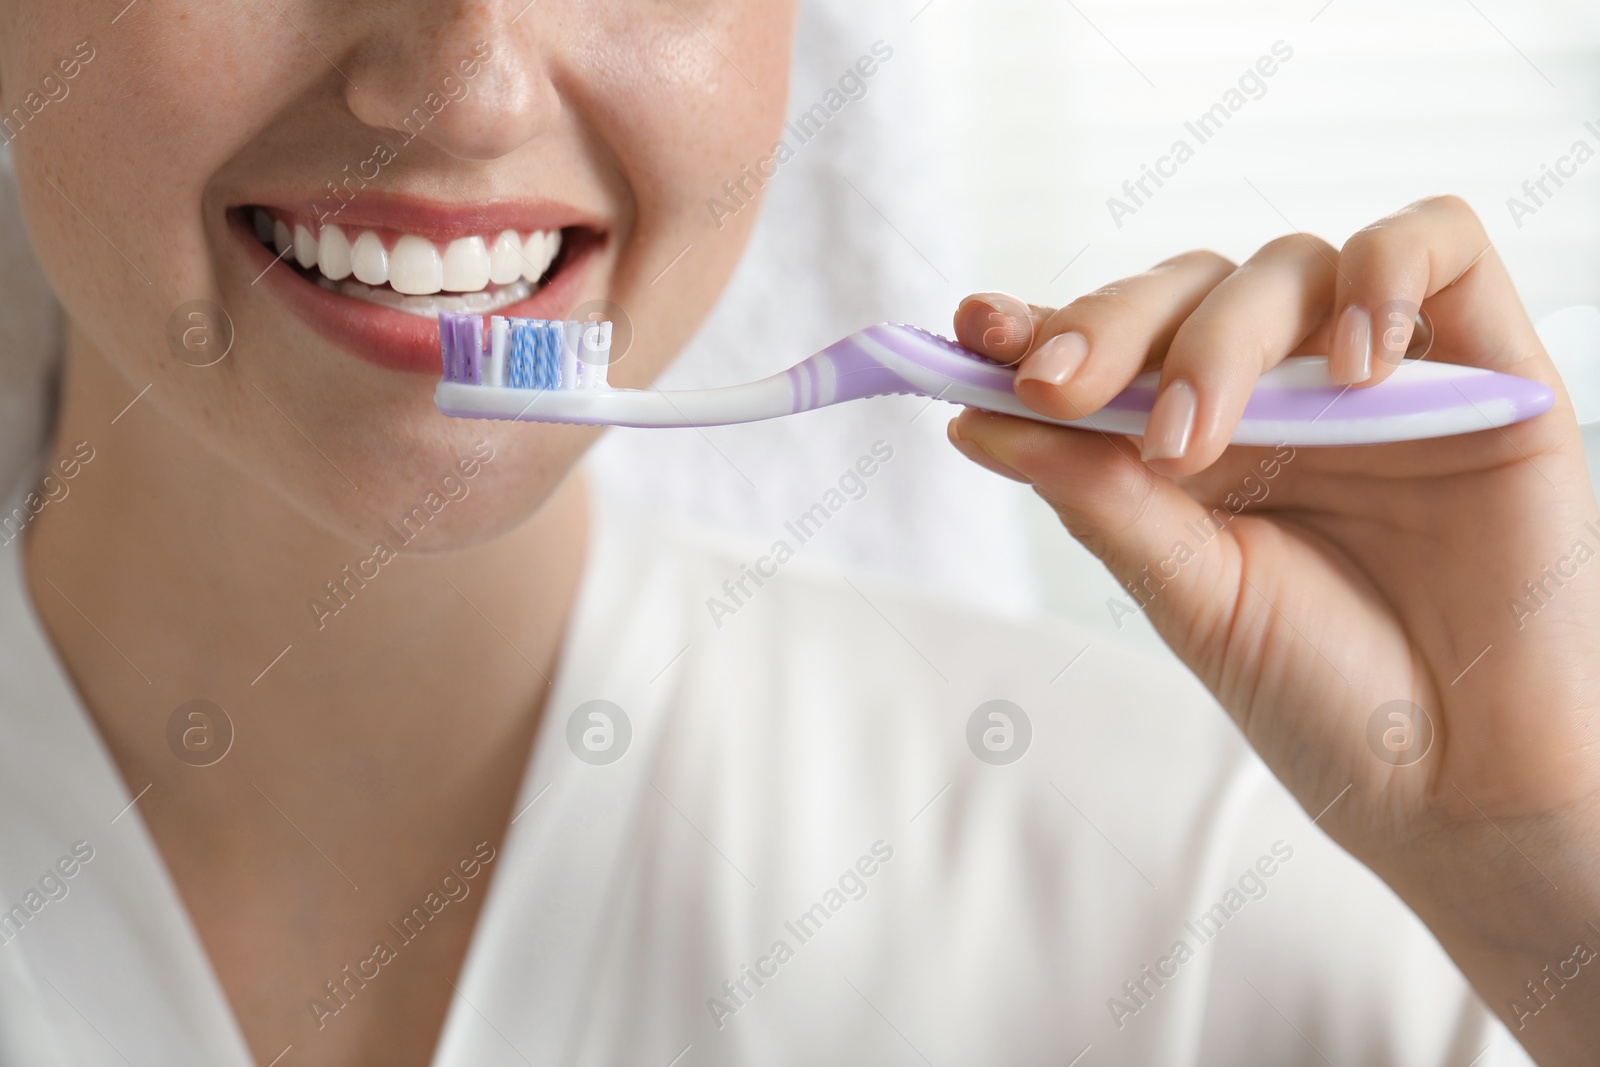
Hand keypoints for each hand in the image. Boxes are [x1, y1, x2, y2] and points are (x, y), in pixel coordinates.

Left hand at [948, 196, 1599, 1062]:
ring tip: (1192, 441)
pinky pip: (1435, 243)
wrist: (1462, 778)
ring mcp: (1377, 371)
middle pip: (1184, 292)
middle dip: (1109, 329)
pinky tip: (1353, 365)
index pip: (1114, 347)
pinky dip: (1383, 279)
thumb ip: (1099, 498)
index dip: (1043, 323)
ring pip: (1285, 267)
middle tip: (1054, 388)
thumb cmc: (1323, 694)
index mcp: (1195, 442)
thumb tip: (975, 421)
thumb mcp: (1191, 596)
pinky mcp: (1484, 360)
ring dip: (1222, 340)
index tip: (969, 329)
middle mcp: (1278, 394)